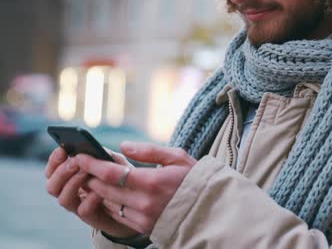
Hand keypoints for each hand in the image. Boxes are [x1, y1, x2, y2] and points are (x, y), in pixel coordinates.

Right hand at [45, 147, 137, 237]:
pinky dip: (89, 199)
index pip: (53, 171)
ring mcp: (80, 206)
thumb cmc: (122, 180)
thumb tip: (93, 147)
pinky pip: (83, 210)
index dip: (54, 161)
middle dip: (62, 172)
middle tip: (76, 161)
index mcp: (72, 177)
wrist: (134, 205)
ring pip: (63, 199)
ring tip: (87, 171)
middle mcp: (71, 193)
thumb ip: (105, 156)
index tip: (62, 150)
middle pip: (52, 186)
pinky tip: (99, 191)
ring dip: (73, 183)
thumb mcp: (116, 163)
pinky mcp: (93, 218)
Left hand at [74, 142, 196, 234]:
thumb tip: (123, 145)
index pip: (111, 173)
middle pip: (104, 189)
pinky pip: (118, 215)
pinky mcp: (143, 228)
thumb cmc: (194, 179)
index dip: (91, 164)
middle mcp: (144, 202)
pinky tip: (110, 194)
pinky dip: (110, 203)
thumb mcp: (177, 157)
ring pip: (108, 203)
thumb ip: (149, 150)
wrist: (210, 210)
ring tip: (94, 179)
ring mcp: (142, 217)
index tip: (79, 156)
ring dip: (98, 191)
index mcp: (152, 181)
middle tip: (82, 166)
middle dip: (90, 177)